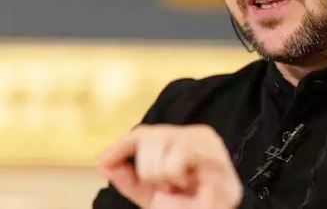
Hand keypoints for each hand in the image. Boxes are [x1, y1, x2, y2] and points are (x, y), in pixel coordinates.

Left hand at [98, 124, 242, 208]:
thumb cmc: (188, 208)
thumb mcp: (152, 194)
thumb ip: (129, 178)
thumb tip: (104, 162)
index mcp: (181, 142)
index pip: (144, 134)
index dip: (122, 146)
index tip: (104, 162)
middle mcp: (194, 134)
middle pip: (150, 135)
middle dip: (146, 167)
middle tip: (165, 186)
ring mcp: (206, 140)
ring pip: (162, 141)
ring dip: (161, 172)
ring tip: (178, 185)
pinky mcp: (214, 151)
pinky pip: (178, 152)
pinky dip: (174, 172)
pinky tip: (189, 182)